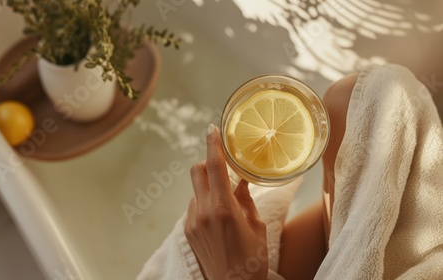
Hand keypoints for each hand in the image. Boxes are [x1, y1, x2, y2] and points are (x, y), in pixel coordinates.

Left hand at [185, 124, 267, 279]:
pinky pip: (194, 205)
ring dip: (209, 186)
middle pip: (197, 171)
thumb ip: (246, 199)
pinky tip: (218, 218)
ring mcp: (192, 222)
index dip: (212, 144)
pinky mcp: (187, 230)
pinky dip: (205, 202)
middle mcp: (203, 212)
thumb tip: (242, 180)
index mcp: (224, 208)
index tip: (211, 128)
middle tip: (223, 165)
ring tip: (226, 203)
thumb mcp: (257, 226)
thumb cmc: (252, 259)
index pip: (214, 167)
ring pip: (196, 189)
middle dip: (208, 161)